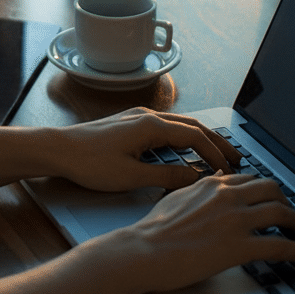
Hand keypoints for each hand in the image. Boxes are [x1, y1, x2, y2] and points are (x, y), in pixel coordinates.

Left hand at [50, 108, 242, 191]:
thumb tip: (195, 177)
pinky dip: (183, 138)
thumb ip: (166, 176)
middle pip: (193, 126)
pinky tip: (185, 150)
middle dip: (217, 142)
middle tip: (237, 158)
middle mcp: (148, 116)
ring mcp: (138, 118)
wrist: (57, 149)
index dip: (216, 153)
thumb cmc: (89, 163)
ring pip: (180, 125)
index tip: (229, 170)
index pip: (195, 137)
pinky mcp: (129, 124)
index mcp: (151, 126)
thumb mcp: (131, 176)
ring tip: (217, 154)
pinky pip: (166, 128)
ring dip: (201, 139)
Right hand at [113, 174, 294, 293]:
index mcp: (212, 185)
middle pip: (272, 190)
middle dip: (285, 201)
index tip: (269, 198)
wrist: (144, 251)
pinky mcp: (241, 246)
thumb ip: (198, 188)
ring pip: (282, 212)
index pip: (249, 179)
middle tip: (289, 213)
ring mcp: (236, 220)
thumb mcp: (175, 197)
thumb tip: (212, 180)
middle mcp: (228, 197)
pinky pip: (281, 246)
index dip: (264, 190)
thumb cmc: (153, 230)